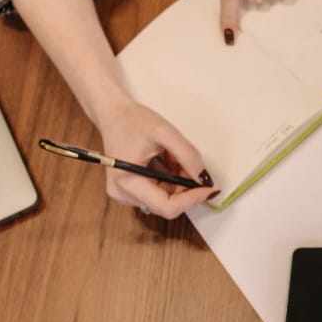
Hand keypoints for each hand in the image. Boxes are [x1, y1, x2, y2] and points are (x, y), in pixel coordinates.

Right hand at [93, 100, 215, 217]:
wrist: (113, 114)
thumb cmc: (133, 120)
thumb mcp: (165, 133)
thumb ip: (188, 156)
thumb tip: (205, 179)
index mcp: (127, 182)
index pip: (167, 206)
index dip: (192, 200)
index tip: (208, 188)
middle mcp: (122, 194)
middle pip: (167, 205)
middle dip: (185, 188)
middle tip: (191, 165)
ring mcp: (125, 194)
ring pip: (166, 200)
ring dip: (178, 183)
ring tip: (173, 158)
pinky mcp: (129, 192)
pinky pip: (159, 194)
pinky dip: (170, 181)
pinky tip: (165, 162)